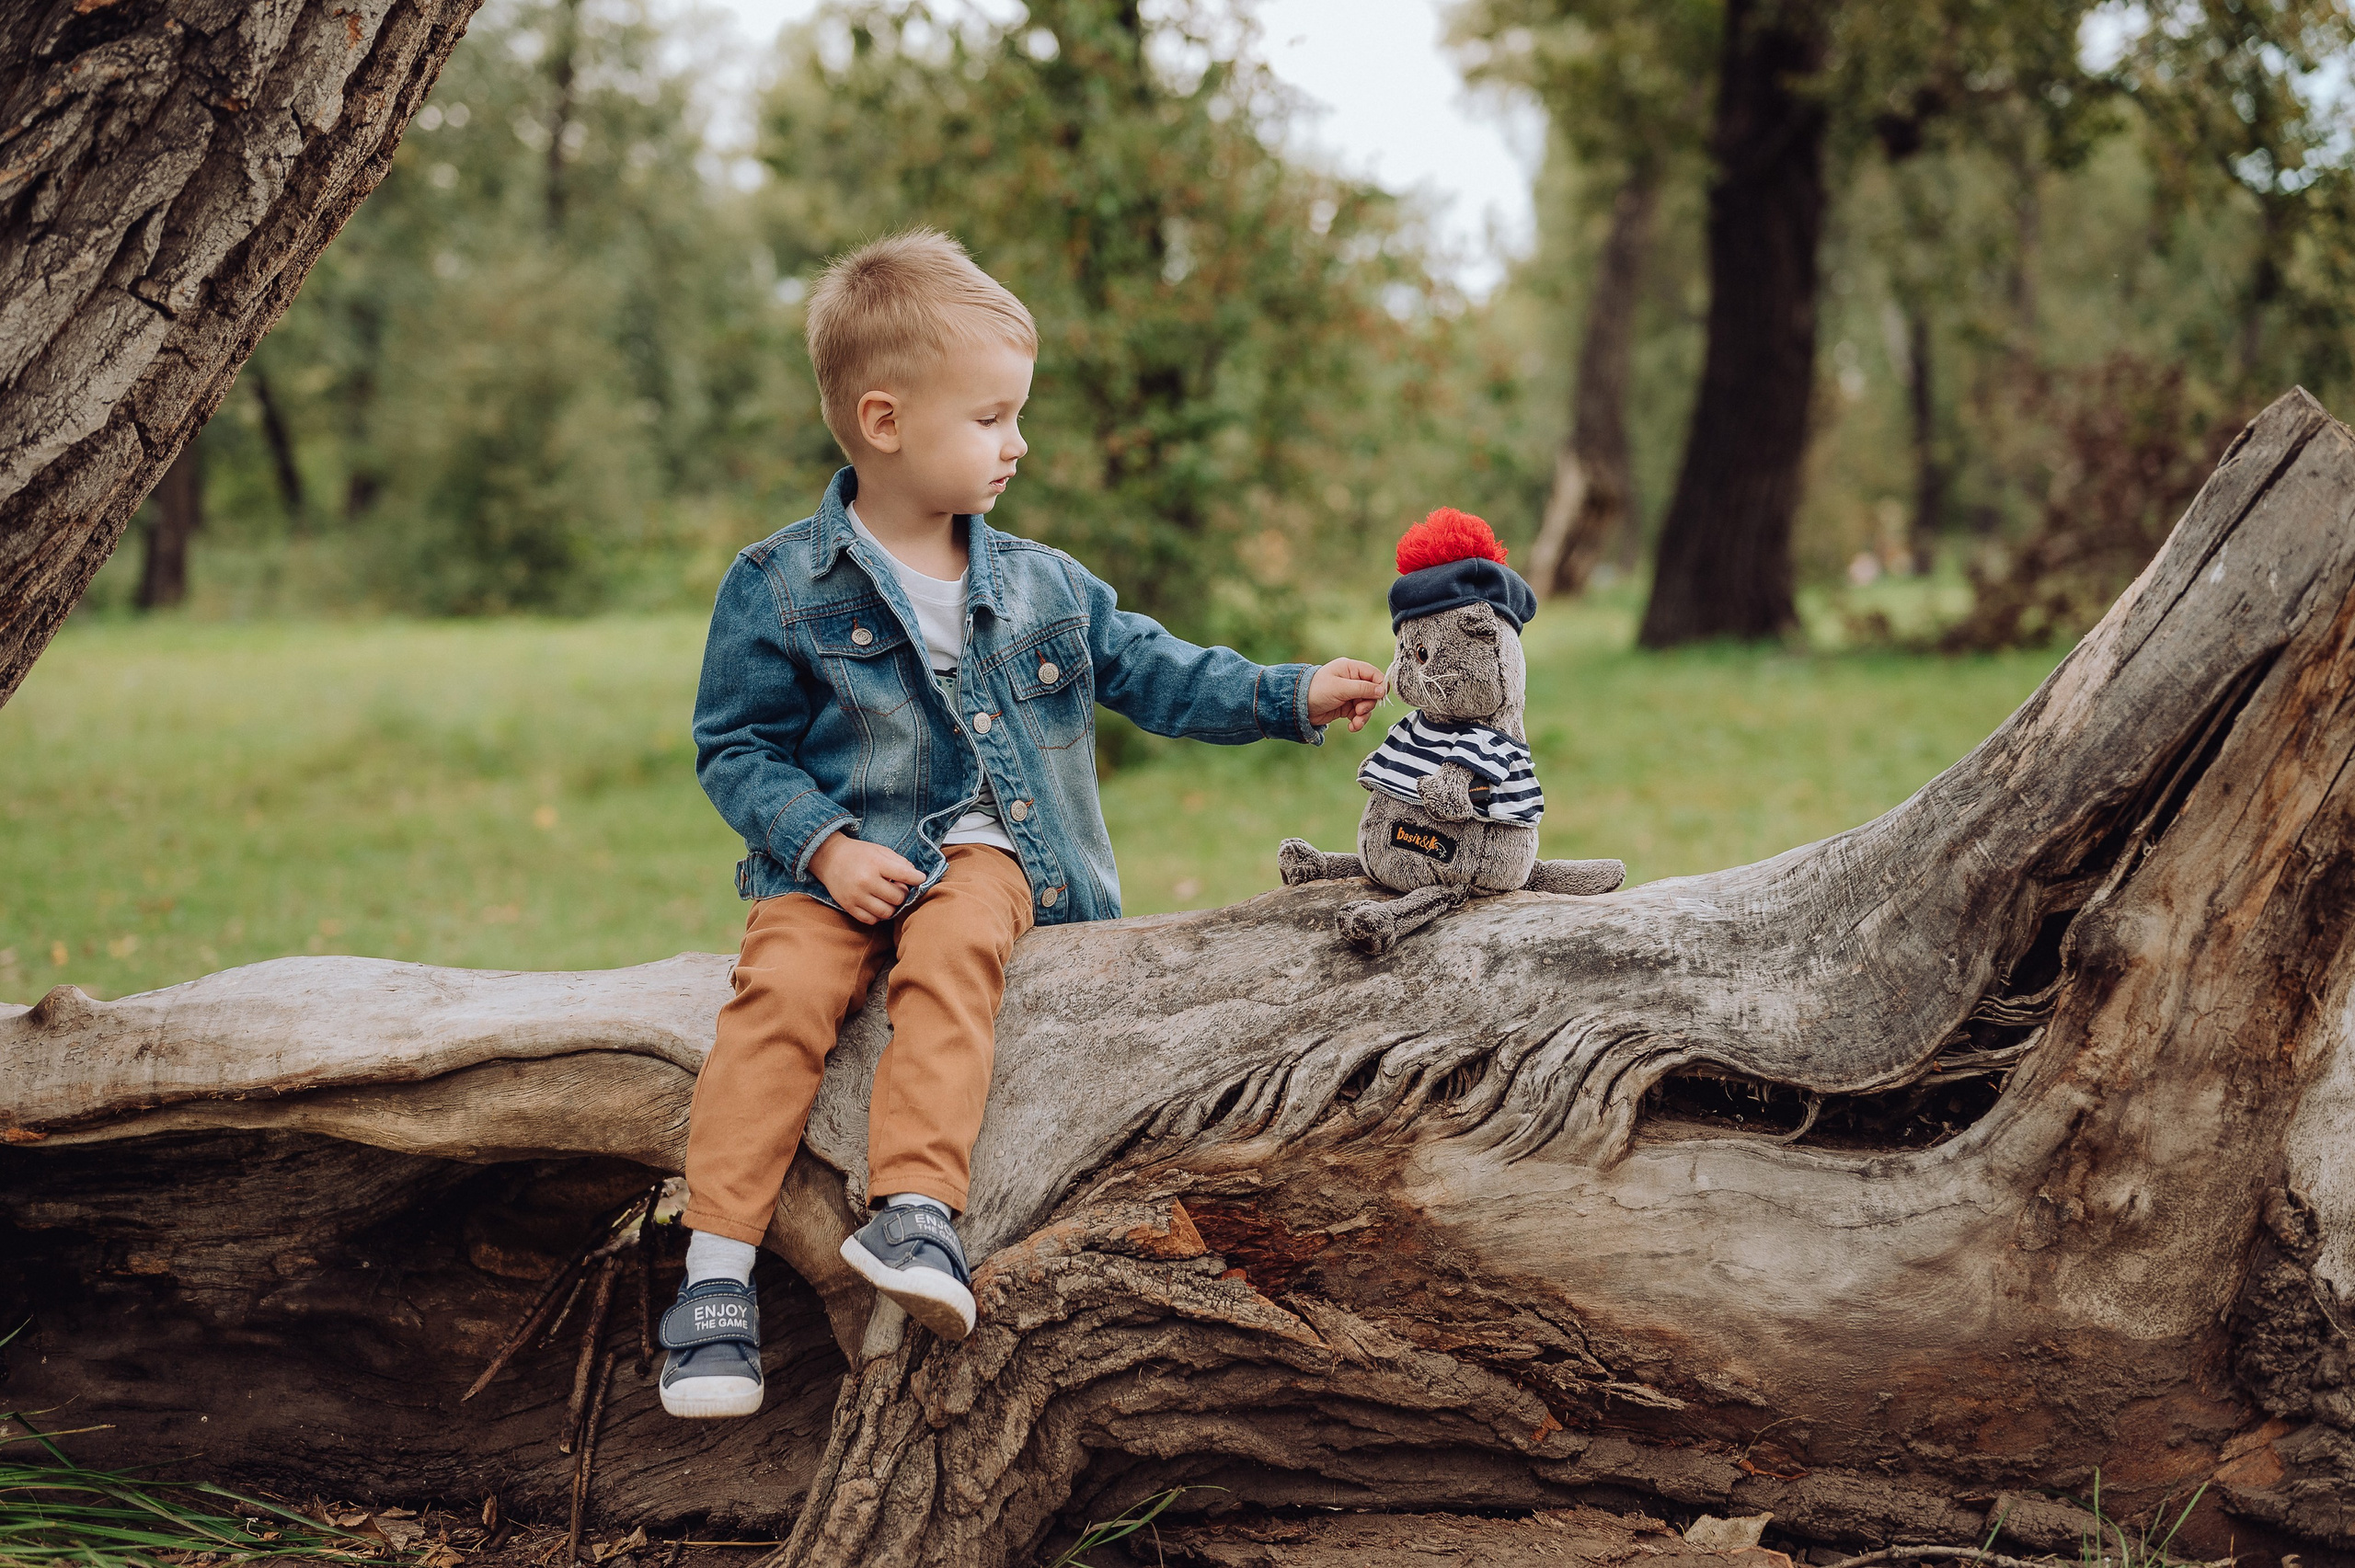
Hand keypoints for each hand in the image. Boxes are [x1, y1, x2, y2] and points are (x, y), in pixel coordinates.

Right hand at [809, 833, 923, 923]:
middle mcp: (865, 881)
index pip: (905, 876)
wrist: (829, 858)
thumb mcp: (880, 850)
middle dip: (902, 893)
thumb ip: (900, 862)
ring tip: (887, 896)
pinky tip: (877, 903)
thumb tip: (917, 877)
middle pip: (898, 898)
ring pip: (887, 912)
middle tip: (897, 886)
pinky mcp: (848, 907)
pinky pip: (871, 920)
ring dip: (892, 906)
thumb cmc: (859, 854)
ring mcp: (856, 896)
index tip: (920, 879)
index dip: (918, 879)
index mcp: (875, 864)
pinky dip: (878, 915)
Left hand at [1307, 657, 1386, 732]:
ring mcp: (1349, 694)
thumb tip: (1383, 690)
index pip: (1374, 675)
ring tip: (1356, 723)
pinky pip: (1359, 714)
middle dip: (1368, 705)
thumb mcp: (1341, 688)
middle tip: (1359, 711)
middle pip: (1372, 693)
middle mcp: (1352, 680)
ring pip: (1367, 705)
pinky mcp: (1345, 707)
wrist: (1298, 707)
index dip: (1379, 687)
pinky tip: (1352, 727)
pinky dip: (1357, 721)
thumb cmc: (1317, 691)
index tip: (1378, 698)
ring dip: (1363, 716)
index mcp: (1351, 669)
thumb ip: (1363, 688)